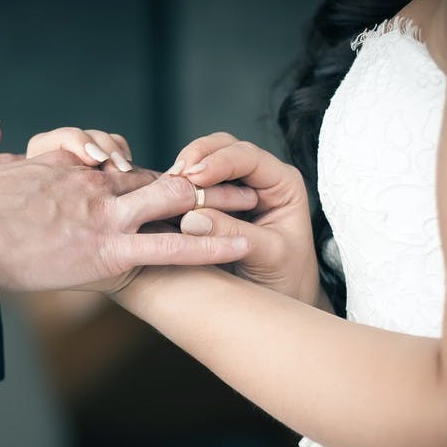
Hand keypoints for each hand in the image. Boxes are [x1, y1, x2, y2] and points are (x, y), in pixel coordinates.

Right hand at [0, 122, 253, 292]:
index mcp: (69, 173)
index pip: (124, 169)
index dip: (156, 177)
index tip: (180, 183)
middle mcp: (95, 189)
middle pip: (160, 178)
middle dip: (201, 182)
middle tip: (234, 182)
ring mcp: (106, 218)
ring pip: (177, 204)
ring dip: (219, 204)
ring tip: (256, 205)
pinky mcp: (108, 252)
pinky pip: (172, 248)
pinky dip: (210, 245)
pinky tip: (242, 244)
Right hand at [171, 132, 324, 307]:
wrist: (280, 298)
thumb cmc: (285, 279)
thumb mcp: (269, 257)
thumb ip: (233, 234)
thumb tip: (191, 220)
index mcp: (281, 183)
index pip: (248, 157)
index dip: (220, 162)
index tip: (194, 176)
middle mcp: (257, 178)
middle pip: (222, 148)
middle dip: (196, 157)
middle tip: (175, 177)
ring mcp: (232, 188)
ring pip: (202, 162)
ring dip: (182, 172)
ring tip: (164, 189)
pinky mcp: (211, 204)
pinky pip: (190, 187)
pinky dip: (175, 190)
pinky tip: (161, 201)